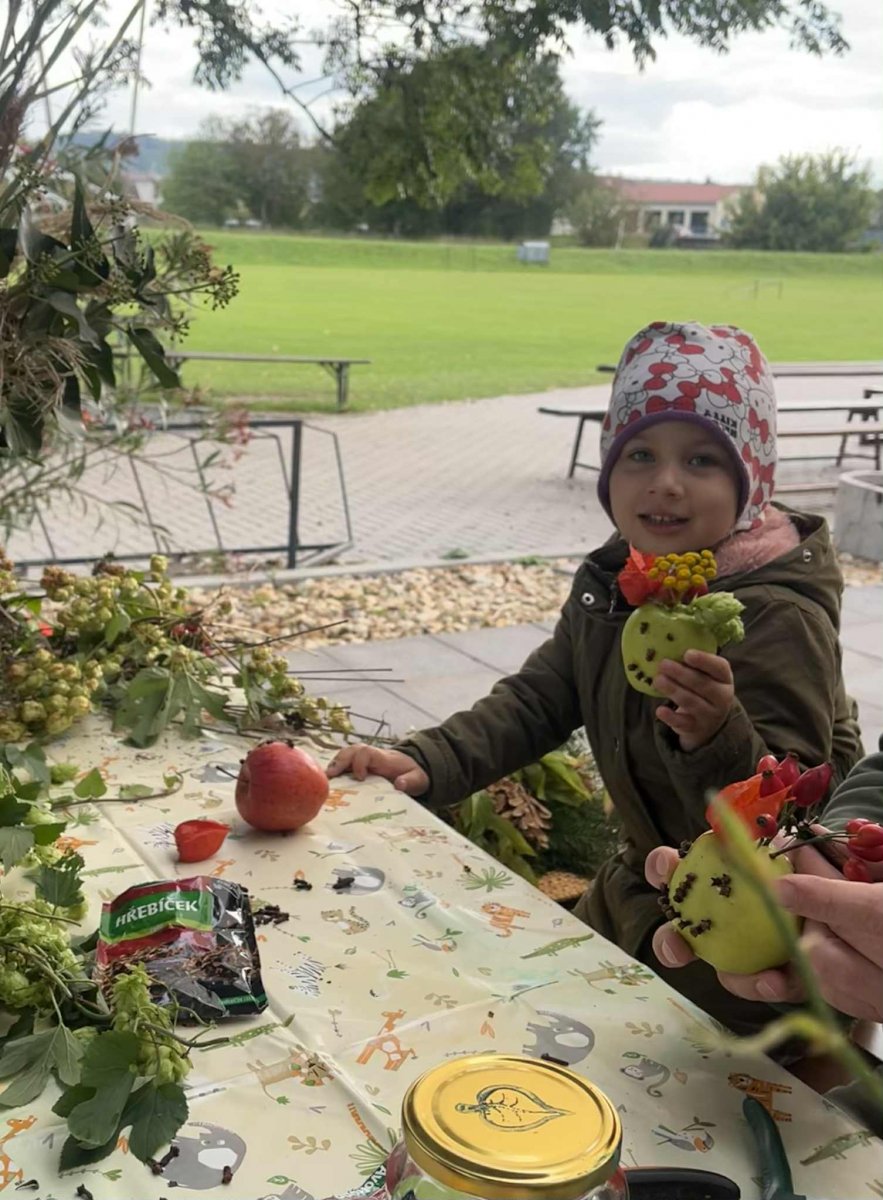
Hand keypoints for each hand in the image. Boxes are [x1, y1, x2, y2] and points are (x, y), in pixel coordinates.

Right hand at [326, 745, 428, 795]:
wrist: (411, 770)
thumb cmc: (412, 774)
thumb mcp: (418, 779)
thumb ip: (410, 781)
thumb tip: (399, 785)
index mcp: (383, 757)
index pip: (366, 752)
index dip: (360, 762)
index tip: (361, 777)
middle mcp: (370, 756)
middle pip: (351, 751)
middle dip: (340, 761)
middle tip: (330, 775)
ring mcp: (362, 761)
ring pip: (344, 756)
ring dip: (334, 765)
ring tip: (325, 778)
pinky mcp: (358, 768)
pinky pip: (343, 765)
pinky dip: (335, 770)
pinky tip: (329, 782)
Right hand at [645, 842, 882, 1021]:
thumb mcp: (869, 903)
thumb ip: (822, 894)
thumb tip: (776, 888)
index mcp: (792, 867)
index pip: (734, 854)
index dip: (695, 856)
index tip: (670, 865)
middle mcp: (776, 902)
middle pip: (714, 904)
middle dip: (680, 916)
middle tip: (672, 937)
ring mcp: (781, 942)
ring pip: (726, 949)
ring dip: (708, 955)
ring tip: (693, 958)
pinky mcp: (792, 978)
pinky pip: (761, 982)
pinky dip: (758, 984)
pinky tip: (772, 983)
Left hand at [653, 649, 733, 751]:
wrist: (708, 722)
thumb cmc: (702, 689)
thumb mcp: (705, 675)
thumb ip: (693, 663)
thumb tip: (668, 645)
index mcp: (725, 679)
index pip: (720, 668)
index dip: (704, 660)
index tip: (687, 653)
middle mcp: (722, 697)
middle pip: (703, 685)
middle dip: (682, 674)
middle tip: (663, 664)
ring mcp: (710, 715)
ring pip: (692, 702)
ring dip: (674, 690)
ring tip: (658, 680)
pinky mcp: (696, 728)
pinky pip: (683, 723)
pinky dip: (671, 717)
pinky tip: (660, 710)